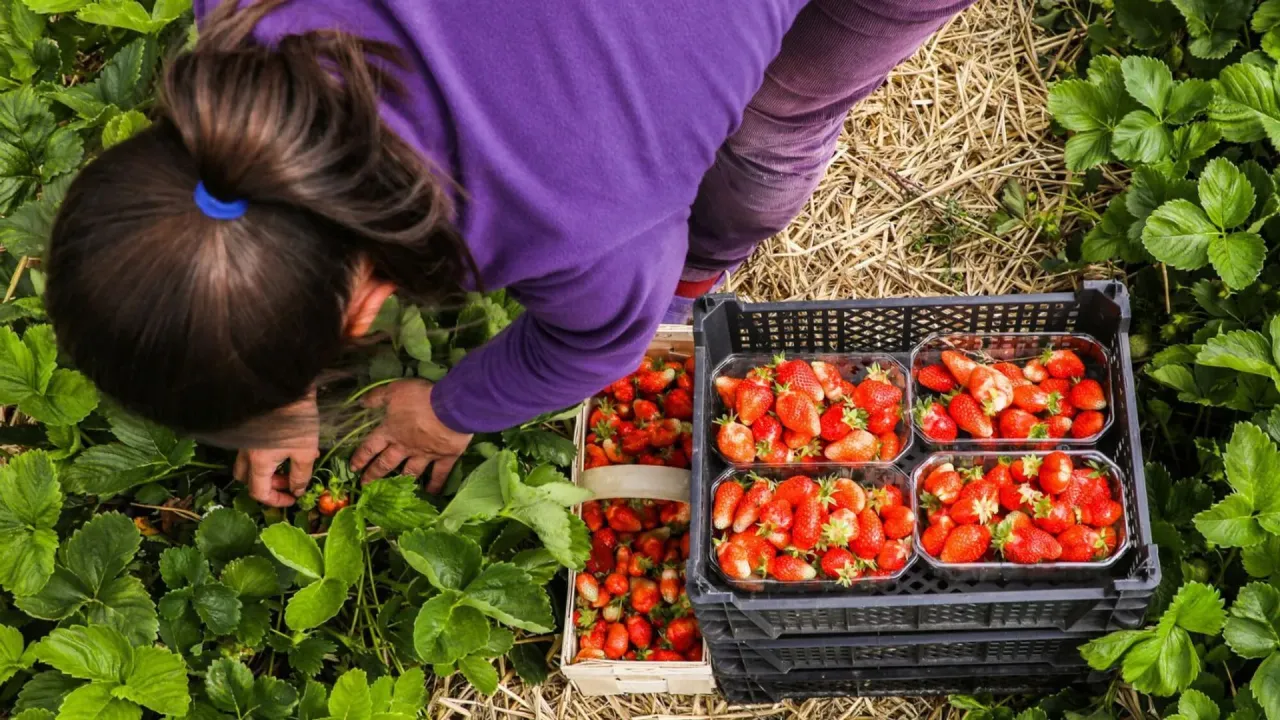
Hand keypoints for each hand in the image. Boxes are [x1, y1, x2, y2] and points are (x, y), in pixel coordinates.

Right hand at [231, 394, 319, 506]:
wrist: (284, 385)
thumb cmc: (297, 420)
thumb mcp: (305, 451)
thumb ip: (301, 475)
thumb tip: (297, 490)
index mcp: (258, 463)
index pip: (259, 492)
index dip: (276, 501)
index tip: (293, 498)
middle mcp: (246, 453)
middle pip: (248, 479)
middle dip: (269, 485)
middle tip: (290, 481)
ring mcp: (245, 440)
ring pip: (248, 465)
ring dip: (268, 471)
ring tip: (292, 464)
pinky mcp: (250, 429)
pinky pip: (253, 450)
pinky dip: (267, 456)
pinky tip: (289, 447)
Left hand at [351, 379, 471, 491]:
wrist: (451, 408)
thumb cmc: (420, 398)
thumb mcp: (394, 391)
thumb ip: (377, 397)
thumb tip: (360, 403)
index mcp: (391, 432)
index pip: (370, 447)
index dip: (360, 457)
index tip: (353, 468)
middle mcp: (405, 447)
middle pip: (386, 463)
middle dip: (374, 474)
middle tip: (365, 485)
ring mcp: (424, 455)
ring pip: (410, 471)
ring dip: (401, 481)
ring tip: (394, 491)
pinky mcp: (444, 457)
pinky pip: (439, 474)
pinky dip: (436, 484)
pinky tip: (433, 493)